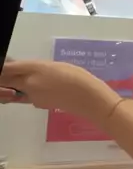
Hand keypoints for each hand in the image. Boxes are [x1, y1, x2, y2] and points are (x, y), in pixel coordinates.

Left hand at [0, 60, 120, 124]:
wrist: (89, 98)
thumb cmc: (77, 77)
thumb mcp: (56, 66)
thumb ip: (37, 68)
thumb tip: (24, 71)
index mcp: (34, 68)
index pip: (7, 68)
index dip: (3, 67)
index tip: (4, 64)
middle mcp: (29, 83)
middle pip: (6, 80)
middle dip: (5, 78)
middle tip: (10, 72)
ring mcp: (32, 96)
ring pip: (16, 89)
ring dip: (15, 85)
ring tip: (30, 79)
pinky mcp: (38, 104)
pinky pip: (28, 96)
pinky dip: (30, 91)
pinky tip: (45, 88)